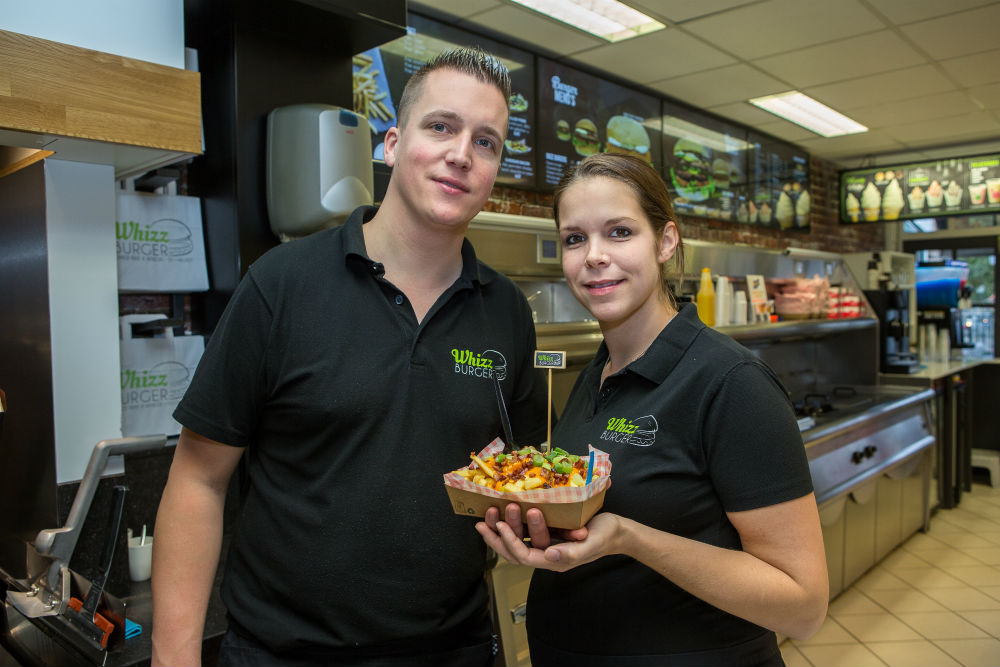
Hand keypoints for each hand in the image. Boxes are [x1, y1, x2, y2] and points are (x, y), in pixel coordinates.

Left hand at [476, 505, 619, 571]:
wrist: (616, 531)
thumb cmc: (605, 536)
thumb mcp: (591, 543)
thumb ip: (572, 552)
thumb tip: (549, 555)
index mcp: (555, 560)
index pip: (525, 556)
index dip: (510, 542)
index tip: (500, 524)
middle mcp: (546, 554)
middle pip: (514, 552)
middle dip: (498, 537)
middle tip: (487, 519)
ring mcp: (545, 544)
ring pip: (516, 541)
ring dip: (502, 528)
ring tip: (490, 511)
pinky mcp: (547, 533)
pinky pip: (524, 532)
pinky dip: (511, 523)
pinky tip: (501, 512)